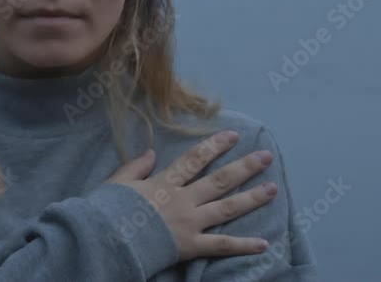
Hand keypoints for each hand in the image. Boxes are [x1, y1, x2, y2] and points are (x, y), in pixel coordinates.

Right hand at [106, 131, 276, 261]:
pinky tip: (264, 244)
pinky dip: (243, 246)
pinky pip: (221, 246)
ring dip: (252, 198)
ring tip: (273, 189)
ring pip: (226, 208)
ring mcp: (190, 223)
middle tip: (266, 157)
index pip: (194, 159)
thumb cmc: (108, 210)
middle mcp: (183, 200)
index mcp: (165, 183)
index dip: (215, 145)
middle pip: (219, 180)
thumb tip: (151, 152)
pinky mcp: (191, 246)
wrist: (107, 239)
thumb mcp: (117, 182)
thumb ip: (135, 167)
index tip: (234, 135)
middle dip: (244, 167)